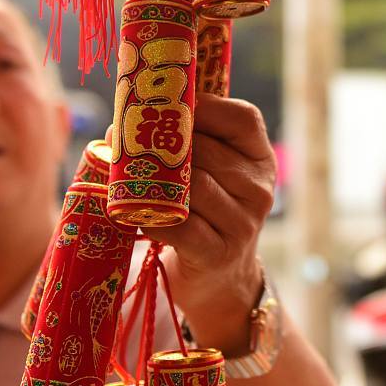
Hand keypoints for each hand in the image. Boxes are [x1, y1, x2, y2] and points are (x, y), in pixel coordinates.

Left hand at [138, 94, 275, 355]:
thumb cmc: (209, 213)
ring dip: (152, 179)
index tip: (165, 105)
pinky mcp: (218, 253)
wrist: (222, 280)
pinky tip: (135, 213)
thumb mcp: (218, 173)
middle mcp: (259, 190)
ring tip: (123, 173)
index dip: (204, 107)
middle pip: (207, 151)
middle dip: (161, 142)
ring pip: (192, 185)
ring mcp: (243, 224)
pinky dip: (151, 215)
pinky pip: (178, 224)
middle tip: (123, 138)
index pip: (242, 119)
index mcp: (262, 159)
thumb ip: (197, 140)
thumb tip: (136, 107)